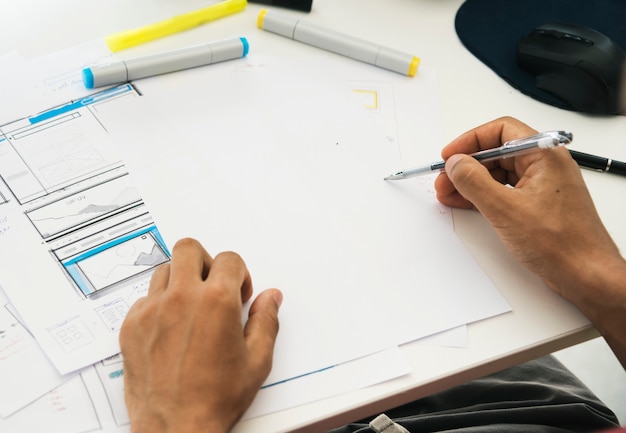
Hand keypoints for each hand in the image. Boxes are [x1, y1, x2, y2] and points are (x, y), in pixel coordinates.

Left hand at [119, 238, 282, 432]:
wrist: (175, 428)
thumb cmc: (214, 399)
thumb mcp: (256, 361)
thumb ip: (266, 321)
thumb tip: (271, 298)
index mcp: (217, 302)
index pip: (229, 259)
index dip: (239, 274)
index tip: (239, 292)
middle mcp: (182, 298)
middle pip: (189, 248)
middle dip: (206, 262)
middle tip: (212, 286)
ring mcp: (152, 310)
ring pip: (164, 269)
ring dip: (181, 280)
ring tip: (191, 306)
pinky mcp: (132, 326)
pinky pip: (144, 298)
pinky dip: (159, 304)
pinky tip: (171, 328)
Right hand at [434, 117, 625, 367]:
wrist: (586, 274)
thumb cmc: (562, 244)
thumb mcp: (505, 209)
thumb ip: (474, 182)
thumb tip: (456, 164)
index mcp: (544, 155)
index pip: (501, 131)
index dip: (470, 141)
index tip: (450, 156)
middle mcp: (546, 165)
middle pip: (497, 152)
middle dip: (467, 165)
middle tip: (445, 179)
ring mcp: (543, 185)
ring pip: (499, 172)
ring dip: (472, 182)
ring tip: (449, 193)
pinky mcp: (538, 203)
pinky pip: (505, 190)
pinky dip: (483, 195)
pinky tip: (466, 203)